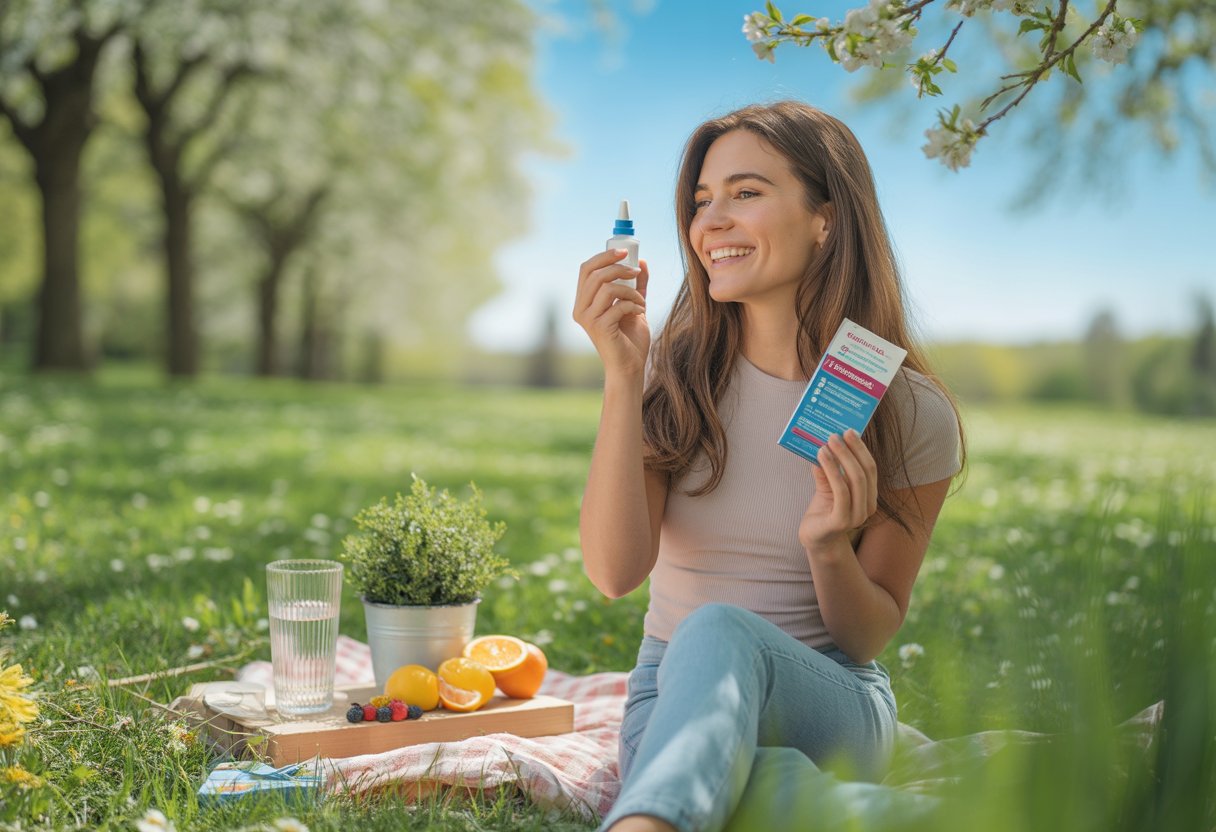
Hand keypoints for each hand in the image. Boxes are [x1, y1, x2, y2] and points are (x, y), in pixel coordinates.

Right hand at [573, 249, 649, 376]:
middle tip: (636, 271)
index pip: (586, 269)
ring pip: (607, 288)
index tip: (624, 251)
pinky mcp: (600, 327)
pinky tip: (640, 312)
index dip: (603, 256)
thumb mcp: (634, 304)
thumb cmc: (630, 339)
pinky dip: (633, 304)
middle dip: (618, 267)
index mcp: (583, 302)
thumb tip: (642, 261)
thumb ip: (637, 284)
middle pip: (595, 274)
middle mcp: (580, 309)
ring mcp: (588, 319)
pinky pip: (618, 304)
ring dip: (630, 290)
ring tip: (641, 300)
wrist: (631, 367)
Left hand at [799, 430, 877, 552]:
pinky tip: (821, 458)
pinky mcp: (841, 522)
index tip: (849, 431)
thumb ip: (828, 469)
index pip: (870, 468)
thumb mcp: (827, 485)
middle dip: (851, 450)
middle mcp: (867, 507)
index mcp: (869, 496)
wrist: (815, 538)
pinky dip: (832, 471)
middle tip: (836, 434)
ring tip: (826, 443)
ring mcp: (856, 516)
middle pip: (865, 472)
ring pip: (855, 480)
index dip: (861, 448)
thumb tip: (824, 443)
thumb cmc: (823, 510)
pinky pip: (841, 492)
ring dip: (841, 457)